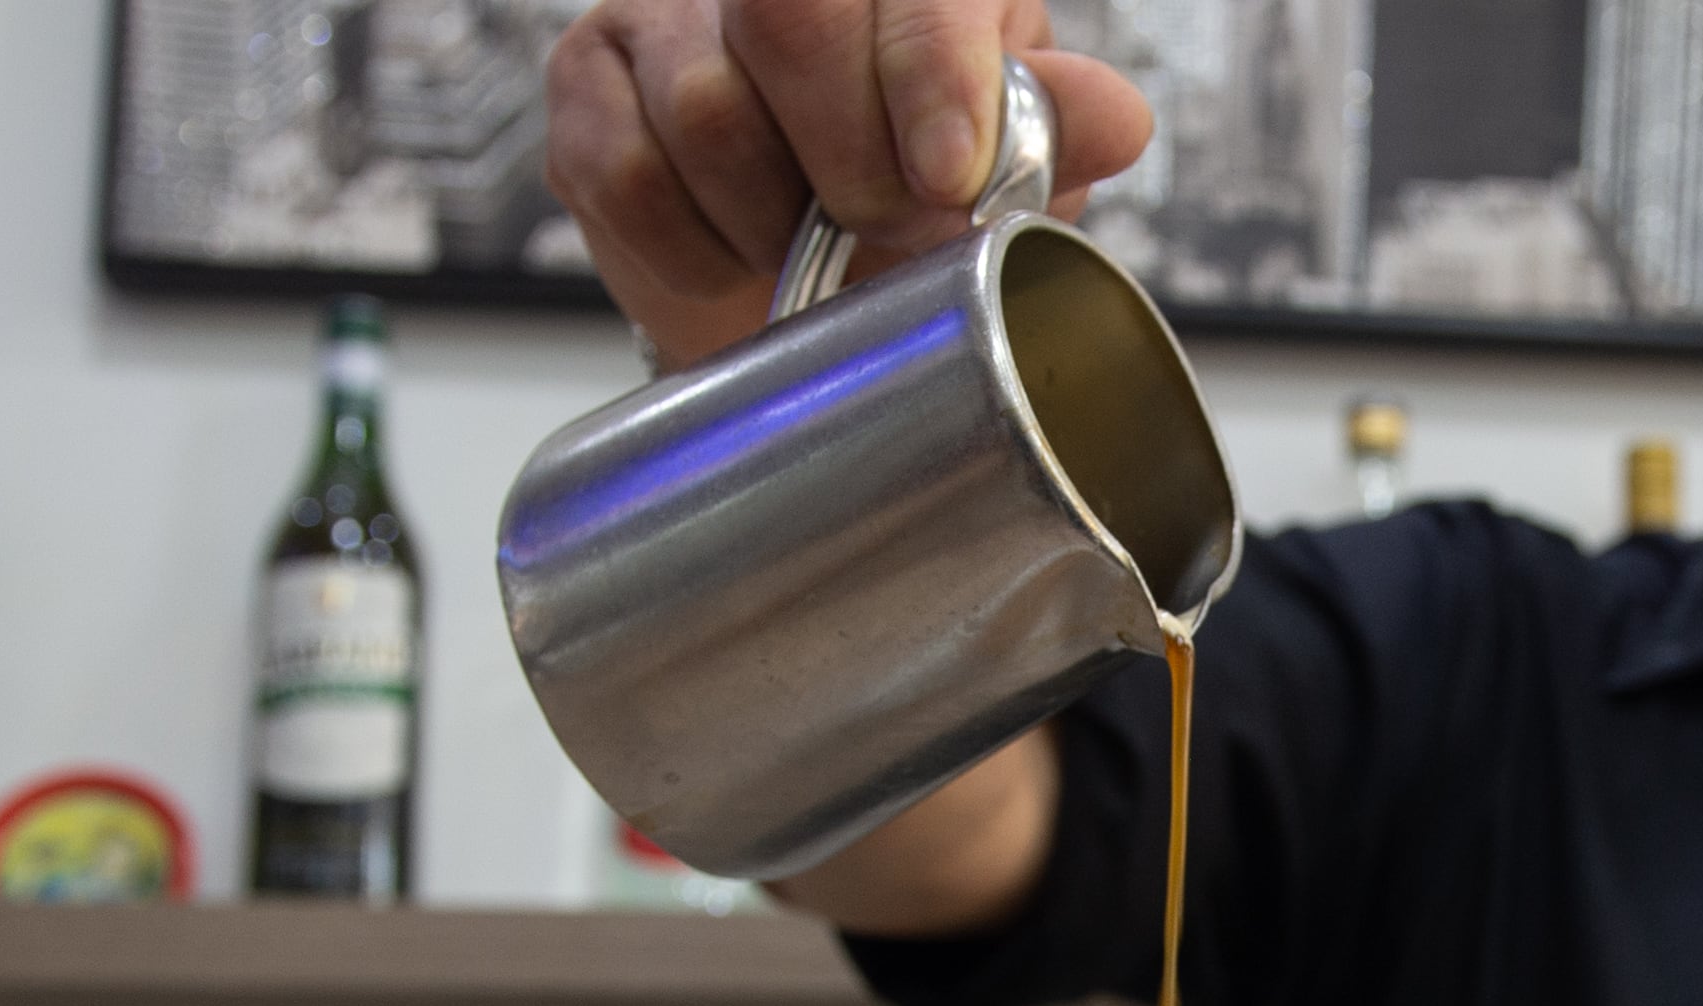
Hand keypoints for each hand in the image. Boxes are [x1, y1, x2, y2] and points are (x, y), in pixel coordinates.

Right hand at [545, 0, 1155, 372]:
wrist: (800, 281)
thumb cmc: (914, 201)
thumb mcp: (1010, 170)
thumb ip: (1053, 131)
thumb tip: (1114, 115)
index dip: (930, 70)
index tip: (948, 176)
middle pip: (786, 16)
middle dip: (849, 160)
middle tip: (883, 230)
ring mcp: (665, 17)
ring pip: (704, 112)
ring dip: (771, 223)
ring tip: (806, 252)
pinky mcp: (588, 87)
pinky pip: (629, 179)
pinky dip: (694, 253)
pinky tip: (733, 256)